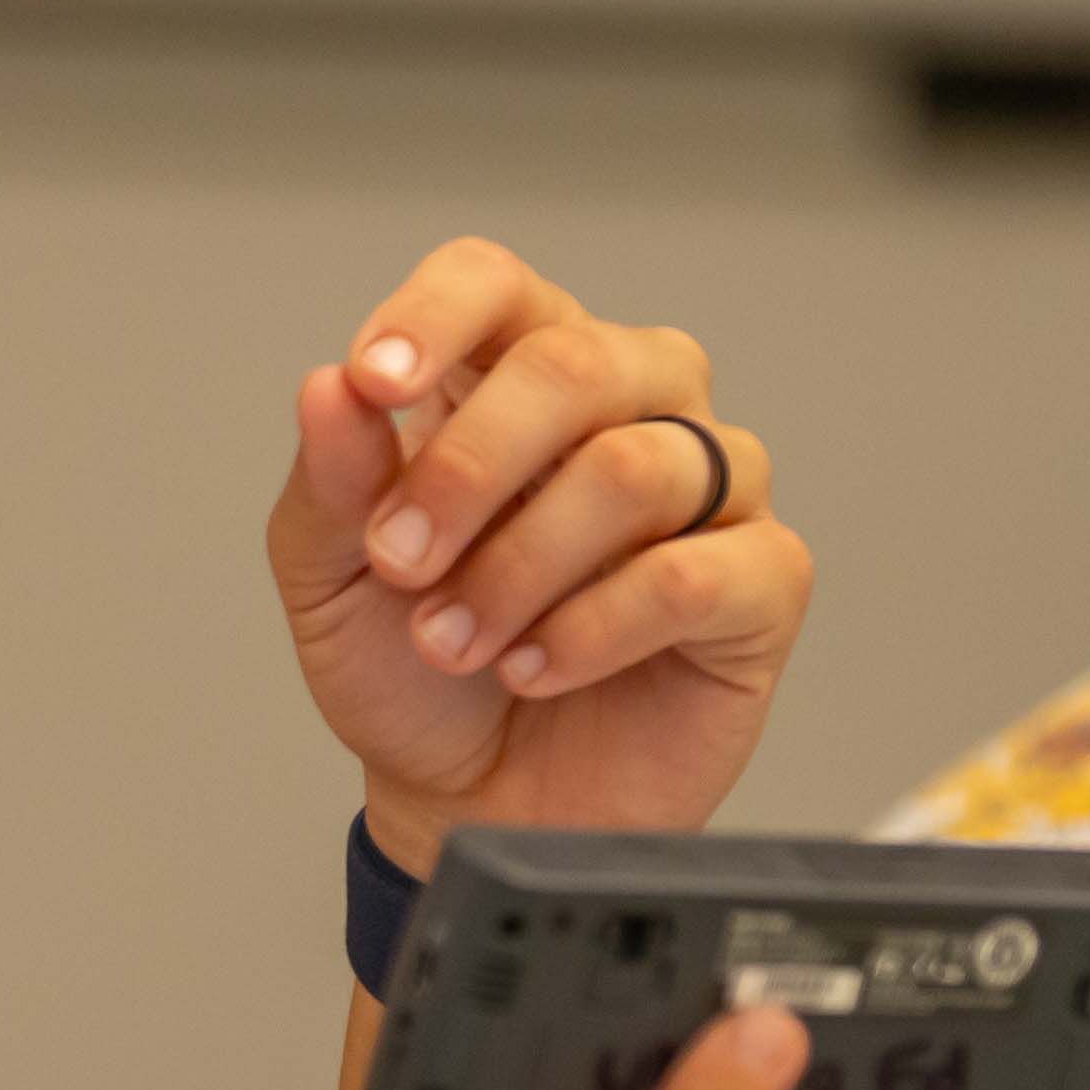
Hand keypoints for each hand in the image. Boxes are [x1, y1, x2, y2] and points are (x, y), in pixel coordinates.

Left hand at [266, 238, 804, 870]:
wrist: (471, 805)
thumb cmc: (415, 675)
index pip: (496, 284)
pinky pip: (694, 573)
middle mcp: (628, 405)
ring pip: (634, 467)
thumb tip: (328, 390)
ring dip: (520, 567)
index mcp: (515, 375)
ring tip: (457, 642)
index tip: (375, 386)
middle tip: (401, 561)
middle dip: (468, 469)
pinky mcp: (761, 582)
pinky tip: (534, 669)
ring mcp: (709, 487)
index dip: (437, 317)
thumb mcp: (334, 582)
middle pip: (572, 363)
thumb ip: (333, 483)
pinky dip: (594, 629)